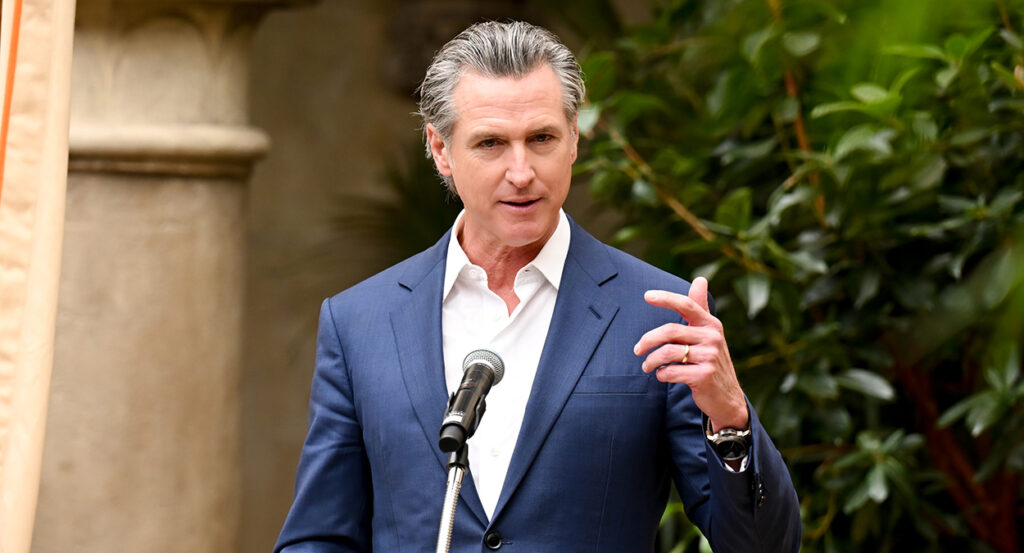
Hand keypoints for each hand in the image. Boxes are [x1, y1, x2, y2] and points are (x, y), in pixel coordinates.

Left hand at [633, 277, 748, 431]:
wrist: (727, 397)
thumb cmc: (711, 360)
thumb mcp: (709, 333)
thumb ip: (700, 308)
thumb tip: (700, 279)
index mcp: (710, 324)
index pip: (687, 305)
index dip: (666, 298)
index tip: (647, 296)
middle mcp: (712, 337)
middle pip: (670, 331)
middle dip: (647, 340)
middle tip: (637, 350)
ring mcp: (710, 357)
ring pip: (667, 352)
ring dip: (651, 361)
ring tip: (647, 366)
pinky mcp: (704, 376)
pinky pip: (671, 371)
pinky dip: (661, 374)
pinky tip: (662, 376)